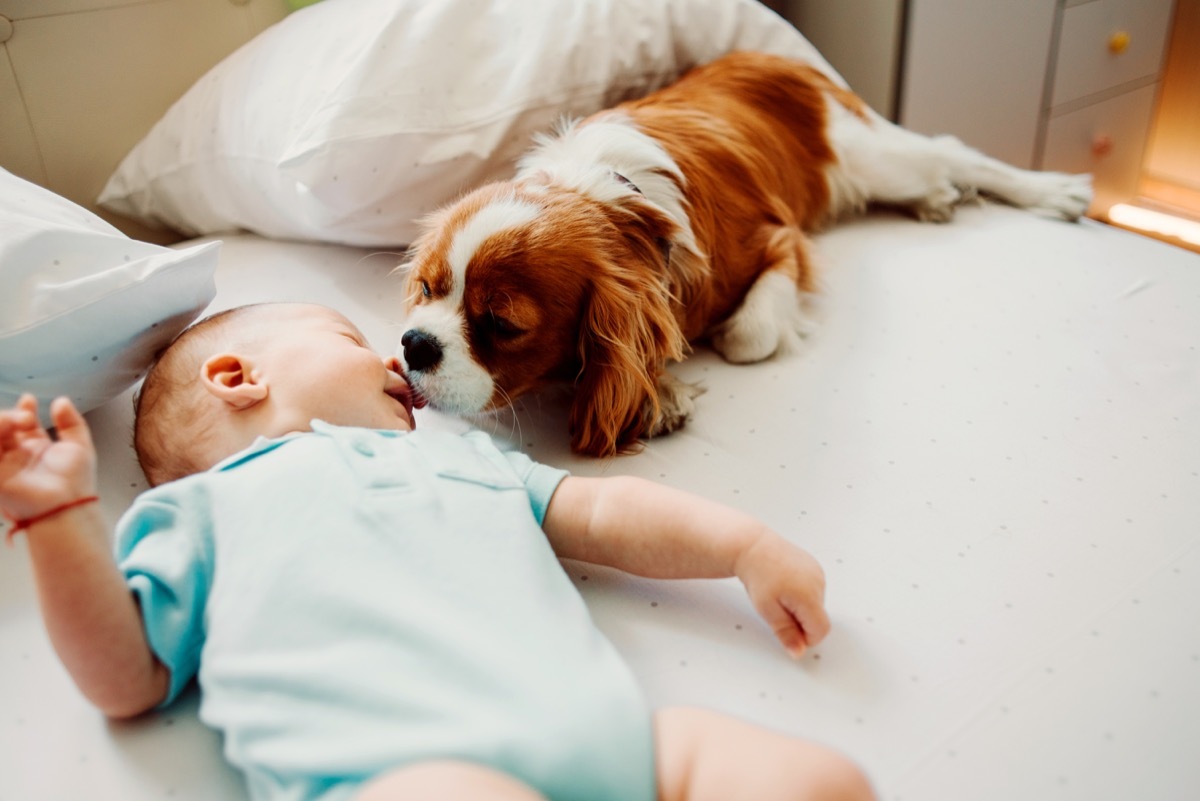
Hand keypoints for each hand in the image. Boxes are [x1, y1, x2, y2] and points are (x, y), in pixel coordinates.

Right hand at [0, 395, 96, 523]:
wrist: (68, 503)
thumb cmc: (76, 480)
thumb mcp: (79, 445)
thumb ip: (71, 422)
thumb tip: (61, 400)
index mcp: (36, 448)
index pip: (21, 423)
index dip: (22, 409)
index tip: (29, 400)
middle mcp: (18, 455)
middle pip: (3, 427)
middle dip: (11, 415)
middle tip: (27, 418)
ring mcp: (5, 465)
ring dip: (0, 423)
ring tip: (18, 421)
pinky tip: (4, 430)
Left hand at [734, 529, 829, 658]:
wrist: (752, 546)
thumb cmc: (757, 574)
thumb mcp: (767, 610)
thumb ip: (786, 633)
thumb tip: (798, 651)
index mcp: (809, 595)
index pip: (821, 630)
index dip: (806, 638)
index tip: (789, 632)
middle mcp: (818, 583)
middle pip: (818, 617)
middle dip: (800, 621)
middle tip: (777, 608)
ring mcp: (817, 572)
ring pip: (816, 604)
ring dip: (801, 607)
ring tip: (779, 593)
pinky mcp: (814, 566)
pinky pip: (814, 590)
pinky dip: (802, 593)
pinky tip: (785, 584)